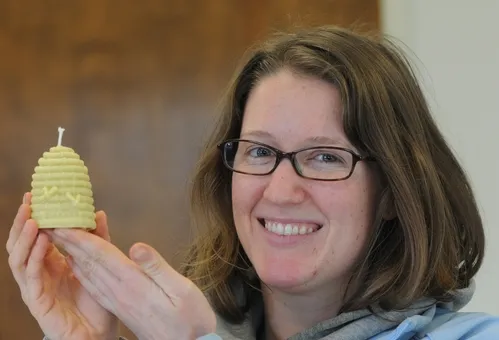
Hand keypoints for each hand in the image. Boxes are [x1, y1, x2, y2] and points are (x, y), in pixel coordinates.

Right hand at [6, 193, 117, 339]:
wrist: (98, 332)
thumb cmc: (97, 300)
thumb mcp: (99, 263)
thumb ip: (99, 239)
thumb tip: (99, 212)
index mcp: (52, 262)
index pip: (36, 235)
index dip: (35, 216)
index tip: (37, 195)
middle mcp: (40, 272)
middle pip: (21, 242)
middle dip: (23, 221)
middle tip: (30, 201)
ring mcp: (35, 286)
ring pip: (18, 257)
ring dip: (24, 236)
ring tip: (32, 218)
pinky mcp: (36, 299)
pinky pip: (30, 274)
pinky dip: (34, 255)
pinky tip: (41, 240)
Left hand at [50, 226, 216, 339]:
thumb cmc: (190, 319)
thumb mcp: (181, 290)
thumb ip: (157, 267)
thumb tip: (135, 246)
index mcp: (134, 285)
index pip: (102, 256)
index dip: (82, 238)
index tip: (64, 223)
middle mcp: (121, 293)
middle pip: (89, 264)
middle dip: (69, 243)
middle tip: (52, 225)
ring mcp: (119, 302)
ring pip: (89, 275)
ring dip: (72, 256)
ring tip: (60, 240)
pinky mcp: (122, 308)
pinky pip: (95, 287)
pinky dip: (83, 272)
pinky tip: (79, 267)